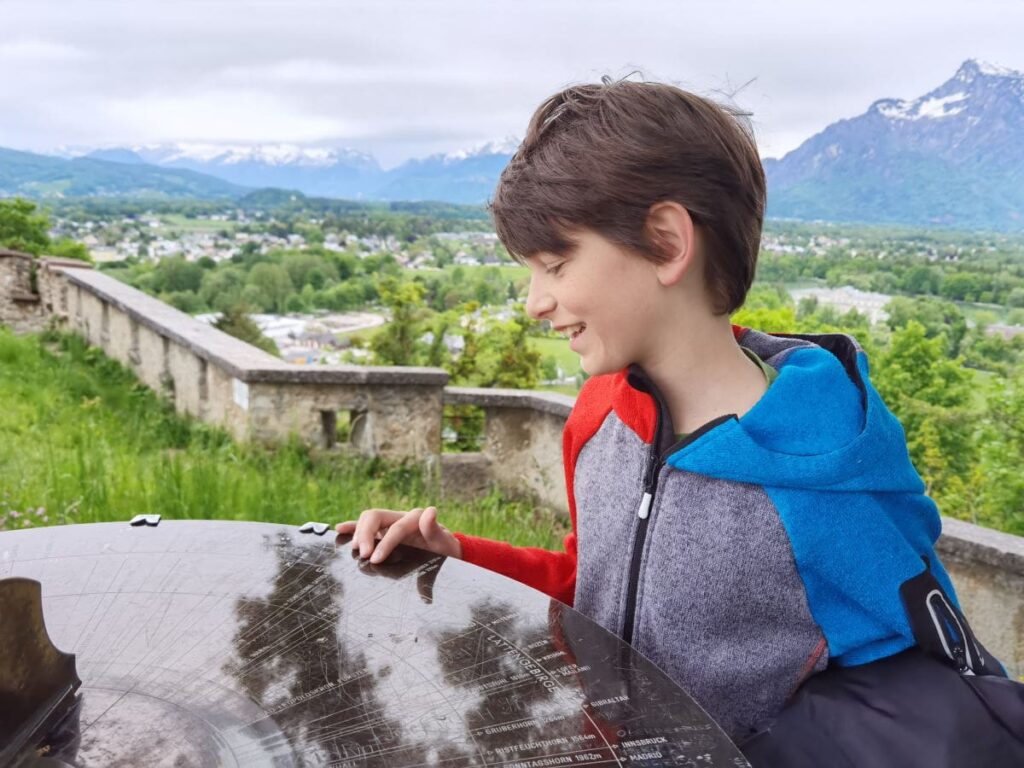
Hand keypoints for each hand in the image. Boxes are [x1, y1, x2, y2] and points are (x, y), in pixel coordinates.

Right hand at [335, 506, 461, 563]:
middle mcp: (400, 517)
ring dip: (359, 532)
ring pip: (368, 519)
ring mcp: (390, 523)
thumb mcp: (446, 543)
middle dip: (366, 534)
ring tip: (355, 549)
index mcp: (415, 518)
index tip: (375, 559)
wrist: (446, 551)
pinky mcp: (383, 531)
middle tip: (363, 555)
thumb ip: (436, 530)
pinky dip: (353, 527)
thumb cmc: (445, 549)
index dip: (384, 542)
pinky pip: (365, 526)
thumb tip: (430, 511)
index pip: (395, 528)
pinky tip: (340, 529)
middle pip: (376, 516)